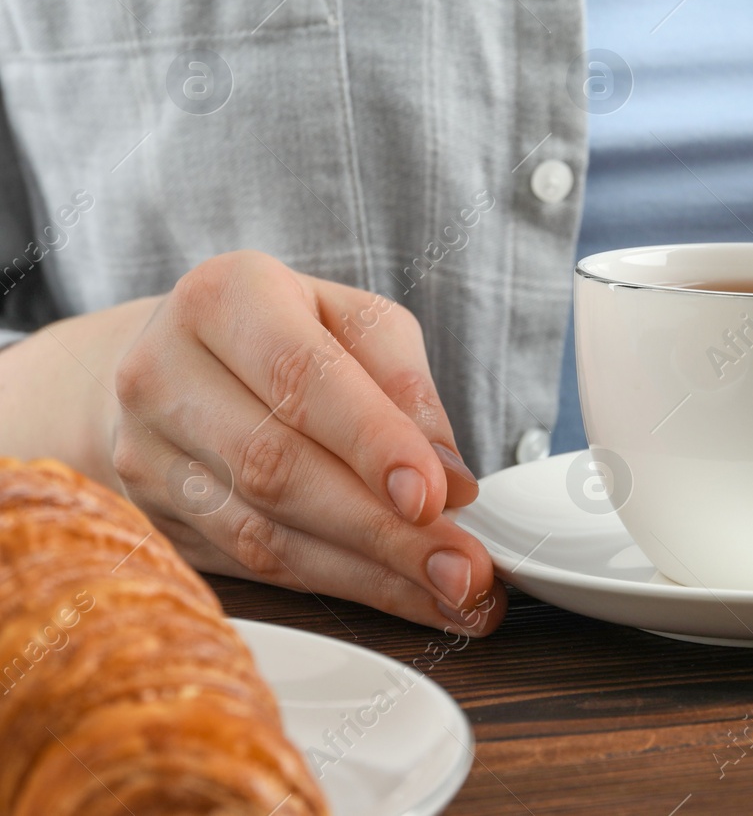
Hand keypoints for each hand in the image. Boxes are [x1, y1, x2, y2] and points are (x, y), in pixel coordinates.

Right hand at [105, 250, 503, 633]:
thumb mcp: (357, 323)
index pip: (300, 378)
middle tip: (464, 568)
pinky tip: (403, 597)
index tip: (435, 497)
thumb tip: (450, 478)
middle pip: (278, 467)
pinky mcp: (154, 520)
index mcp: (225, 299)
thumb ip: (405, 387)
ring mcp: (146, 454)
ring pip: (264, 533)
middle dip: (384, 530)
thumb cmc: (285, 333)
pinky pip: (253, 567)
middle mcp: (165, 374)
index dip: (370, 443)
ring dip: (370, 575)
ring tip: (452, 593)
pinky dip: (339, 586)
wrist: (172, 363)